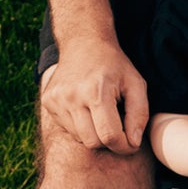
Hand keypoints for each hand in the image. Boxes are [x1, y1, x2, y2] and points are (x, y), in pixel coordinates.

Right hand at [40, 37, 148, 154]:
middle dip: (110, 142)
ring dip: (96, 134)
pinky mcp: (48, 102)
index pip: (109, 136)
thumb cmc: (114, 65)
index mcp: (95, 91)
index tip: (132, 144)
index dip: (124, 146)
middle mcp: (71, 96)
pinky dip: (82, 127)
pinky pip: (69, 130)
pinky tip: (88, 109)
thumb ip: (140, 115)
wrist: (83, 42)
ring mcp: (56, 100)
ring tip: (103, 114)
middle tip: (119, 129)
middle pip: (93, 142)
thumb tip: (133, 143)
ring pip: (81, 139)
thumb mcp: (136, 84)